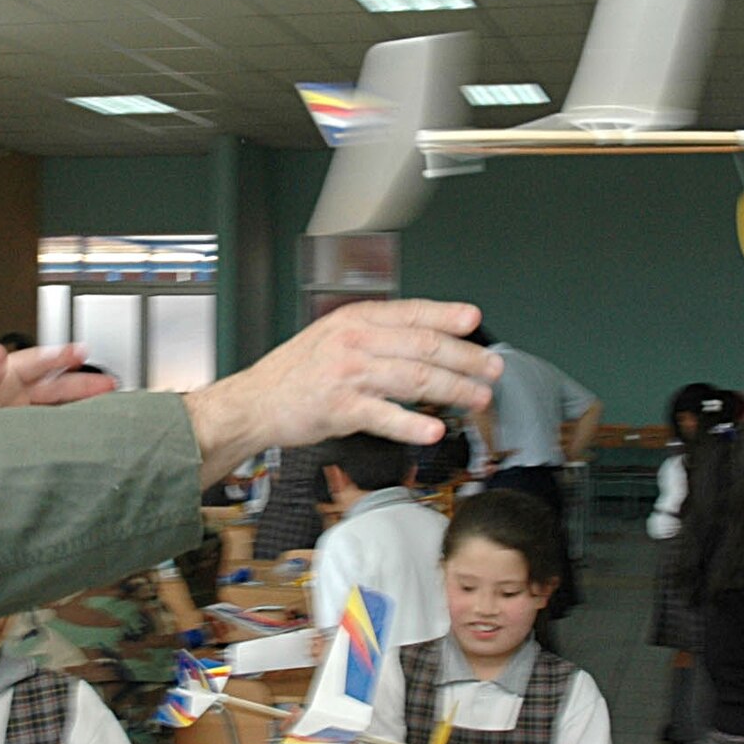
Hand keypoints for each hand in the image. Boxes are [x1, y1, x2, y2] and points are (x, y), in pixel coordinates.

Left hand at [0, 344, 114, 420]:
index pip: (33, 362)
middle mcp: (7, 394)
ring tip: (106, 397)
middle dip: (80, 379)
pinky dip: (67, 421)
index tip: (80, 352)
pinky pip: (48, 423)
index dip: (57, 356)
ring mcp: (14, 414)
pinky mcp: (16, 434)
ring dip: (79, 399)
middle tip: (107, 380)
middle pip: (51, 382)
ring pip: (54, 402)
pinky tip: (84, 424)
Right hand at [185, 300, 496, 478]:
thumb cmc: (293, 375)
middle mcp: (355, 342)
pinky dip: (412, 425)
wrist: (253, 403)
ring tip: (477, 399)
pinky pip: (385, 416)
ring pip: (414, 379)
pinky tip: (434, 430)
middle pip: (424, 346)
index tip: (474, 321)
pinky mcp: (341, 408)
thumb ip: (373, 336)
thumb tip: (420, 342)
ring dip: (453, 390)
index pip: (412, 313)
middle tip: (491, 369)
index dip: (447, 316)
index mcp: (355, 320)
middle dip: (465, 359)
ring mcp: (348, 374)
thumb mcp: (332, 338)